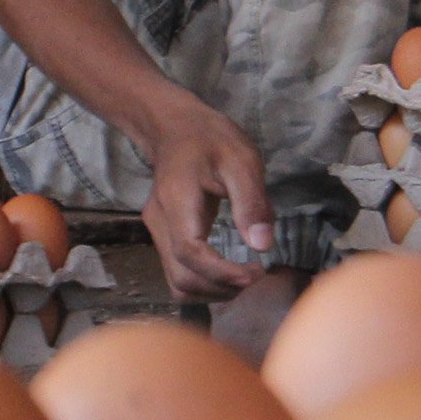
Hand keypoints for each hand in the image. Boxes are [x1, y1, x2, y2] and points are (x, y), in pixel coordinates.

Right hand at [139, 94, 276, 300]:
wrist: (175, 127)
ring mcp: (157, 233)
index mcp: (177, 203)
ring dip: (213, 292)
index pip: (191, 255)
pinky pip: (179, 273)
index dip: (224, 273)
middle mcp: (159, 223)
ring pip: (178, 283)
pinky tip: (229, 274)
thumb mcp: (241, 161)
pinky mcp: (164, 237)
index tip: (257, 272)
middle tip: (257, 275)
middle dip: (222, 288)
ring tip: (245, 278)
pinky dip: (204, 283)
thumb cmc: (210, 139)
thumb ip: (252, 203)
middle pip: (182, 278)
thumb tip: (263, 246)